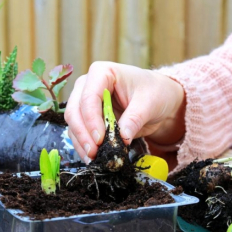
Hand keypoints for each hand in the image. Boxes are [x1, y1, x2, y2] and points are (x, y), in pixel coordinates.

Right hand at [65, 61, 185, 162]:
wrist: (157, 98)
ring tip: (93, 159)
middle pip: (75, 110)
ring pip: (73, 123)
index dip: (91, 119)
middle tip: (94, 152)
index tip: (100, 139)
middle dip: (83, 133)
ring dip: (81, 142)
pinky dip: (83, 146)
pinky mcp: (86, 117)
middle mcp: (87, 85)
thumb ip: (134, 119)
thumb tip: (122, 139)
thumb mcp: (149, 104)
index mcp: (102, 73)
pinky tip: (92, 158)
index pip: (89, 97)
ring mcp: (83, 100)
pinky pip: (78, 132)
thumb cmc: (154, 93)